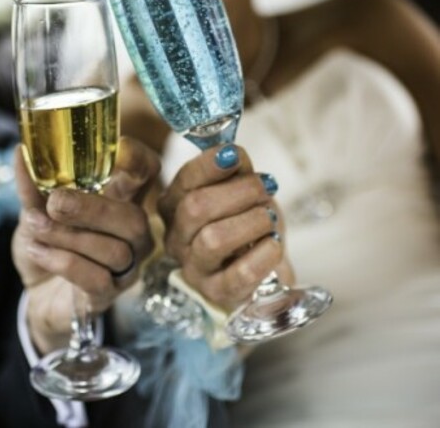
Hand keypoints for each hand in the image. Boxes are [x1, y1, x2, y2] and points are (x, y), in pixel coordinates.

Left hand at [12, 137, 159, 353]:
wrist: (37, 292)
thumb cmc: (48, 242)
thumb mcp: (36, 208)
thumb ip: (34, 184)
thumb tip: (20, 152)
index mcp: (123, 199)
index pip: (148, 172)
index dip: (138, 160)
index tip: (117, 150)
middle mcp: (134, 232)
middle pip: (133, 218)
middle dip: (93, 208)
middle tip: (55, 203)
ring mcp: (126, 266)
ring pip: (114, 250)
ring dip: (68, 236)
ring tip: (36, 228)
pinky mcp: (109, 295)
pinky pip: (95, 278)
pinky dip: (62, 261)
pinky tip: (38, 251)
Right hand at [158, 143, 292, 311]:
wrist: (262, 270)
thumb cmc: (246, 223)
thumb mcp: (240, 189)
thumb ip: (234, 169)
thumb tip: (232, 153)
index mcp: (175, 204)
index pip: (185, 179)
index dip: (210, 164)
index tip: (235, 155)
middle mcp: (176, 236)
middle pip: (196, 207)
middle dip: (239, 191)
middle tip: (266, 186)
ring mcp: (193, 267)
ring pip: (213, 240)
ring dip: (251, 221)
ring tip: (268, 217)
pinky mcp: (217, 293)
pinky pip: (239, 274)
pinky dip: (263, 255)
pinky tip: (273, 244)